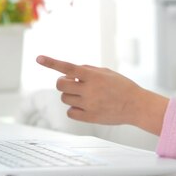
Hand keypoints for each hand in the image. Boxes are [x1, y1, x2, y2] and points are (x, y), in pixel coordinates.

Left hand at [35, 55, 168, 133]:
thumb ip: (87, 70)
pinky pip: (70, 112)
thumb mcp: (106, 72)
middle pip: (60, 85)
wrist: (136, 105)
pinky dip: (74, 109)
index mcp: (93, 76)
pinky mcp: (89, 117)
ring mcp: (88, 104)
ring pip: (64, 98)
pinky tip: (85, 106)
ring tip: (84, 95)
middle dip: (63, 83)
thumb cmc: (122, 86)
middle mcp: (89, 89)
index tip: (38, 58)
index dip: (51, 62)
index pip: (68, 67)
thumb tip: (69, 71)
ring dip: (70, 95)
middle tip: (72, 84)